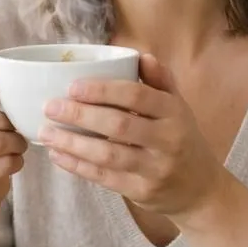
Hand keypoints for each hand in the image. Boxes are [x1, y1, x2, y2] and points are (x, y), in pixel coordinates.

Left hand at [40, 53, 225, 217]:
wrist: (201, 191)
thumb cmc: (182, 140)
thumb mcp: (179, 108)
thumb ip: (160, 81)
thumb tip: (139, 54)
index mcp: (175, 112)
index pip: (137, 95)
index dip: (103, 90)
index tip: (73, 86)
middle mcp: (168, 140)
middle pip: (119, 125)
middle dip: (81, 115)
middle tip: (51, 107)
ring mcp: (155, 169)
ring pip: (108, 154)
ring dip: (73, 143)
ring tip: (46, 133)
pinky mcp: (142, 192)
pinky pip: (105, 177)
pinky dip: (78, 166)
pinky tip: (58, 155)